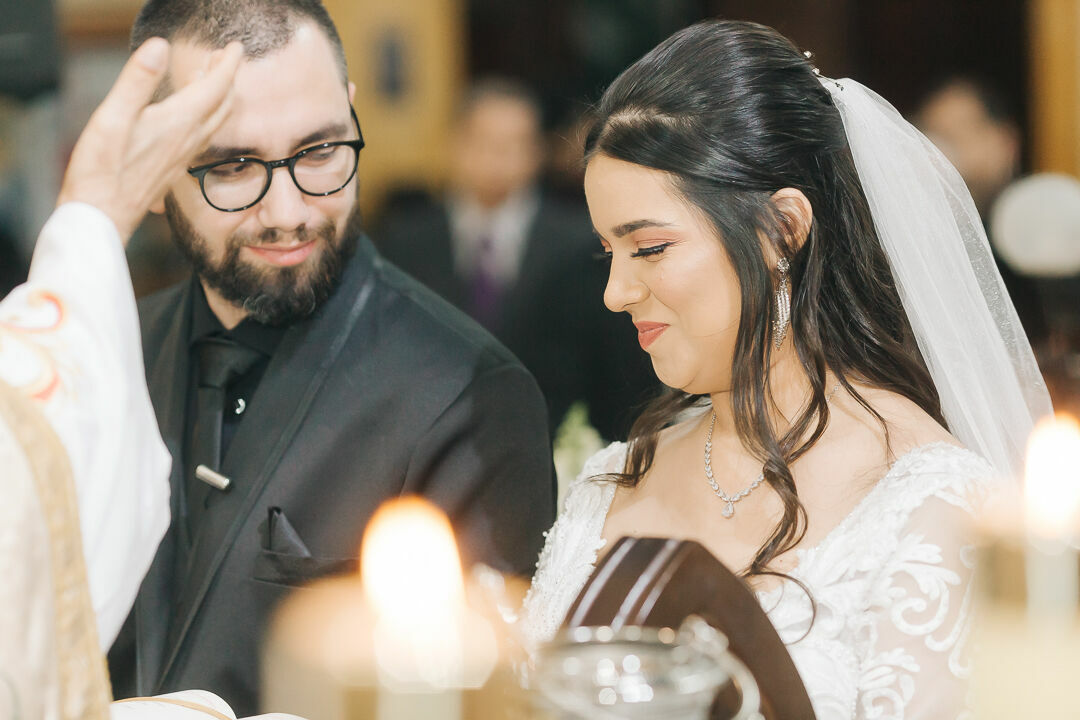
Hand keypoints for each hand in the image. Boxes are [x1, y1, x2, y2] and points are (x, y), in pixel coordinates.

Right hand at [56, 38, 242, 240]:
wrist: (102, 217)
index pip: (215, 87)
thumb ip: (137, 80)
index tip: (235, 47)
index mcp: (178, 123)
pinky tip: (192, 116)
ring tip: (212, 77)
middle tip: (225, 56)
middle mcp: (188, 140)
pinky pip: (201, 136)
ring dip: (218, 97)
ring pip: (213, 122)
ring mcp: (183, 156)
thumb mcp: (113, 117)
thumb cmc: (101, 170)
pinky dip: (205, 116)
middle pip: (220, 104)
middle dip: (226, 77)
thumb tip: (159, 46)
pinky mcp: (174, 167)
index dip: (227, 64)